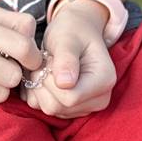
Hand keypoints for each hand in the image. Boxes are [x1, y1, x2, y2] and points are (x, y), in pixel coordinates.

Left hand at [20, 1, 115, 117]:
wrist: (75, 31)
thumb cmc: (72, 31)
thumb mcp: (67, 38)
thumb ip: (66, 58)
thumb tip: (65, 84)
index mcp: (104, 81)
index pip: (70, 98)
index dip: (50, 80)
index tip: (47, 59)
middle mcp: (99, 99)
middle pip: (58, 107)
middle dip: (43, 83)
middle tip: (43, 62)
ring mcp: (85, 107)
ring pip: (49, 110)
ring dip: (38, 87)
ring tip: (45, 67)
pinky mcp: (70, 110)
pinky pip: (43, 109)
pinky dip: (36, 92)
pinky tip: (43, 75)